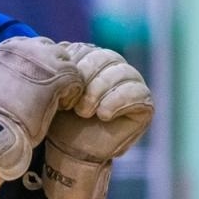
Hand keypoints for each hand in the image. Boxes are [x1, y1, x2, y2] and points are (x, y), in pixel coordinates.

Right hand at [0, 36, 83, 182]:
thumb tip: (4, 63)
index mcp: (8, 48)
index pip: (29, 44)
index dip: (34, 60)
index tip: (34, 76)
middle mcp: (27, 48)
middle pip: (49, 47)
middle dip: (51, 64)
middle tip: (50, 84)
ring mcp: (44, 60)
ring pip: (65, 59)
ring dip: (64, 75)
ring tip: (59, 93)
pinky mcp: (59, 77)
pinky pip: (75, 77)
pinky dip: (72, 91)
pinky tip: (63, 105)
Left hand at [42, 43, 152, 198]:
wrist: (71, 151)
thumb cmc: (61, 120)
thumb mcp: (55, 92)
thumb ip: (61, 69)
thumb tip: (60, 47)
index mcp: (91, 59)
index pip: (87, 49)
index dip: (74, 65)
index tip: (59, 86)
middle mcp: (113, 67)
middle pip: (106, 57)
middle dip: (87, 78)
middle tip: (73, 104)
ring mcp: (131, 83)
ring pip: (122, 72)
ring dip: (100, 90)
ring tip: (84, 111)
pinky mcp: (144, 103)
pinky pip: (138, 93)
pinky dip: (119, 102)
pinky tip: (103, 114)